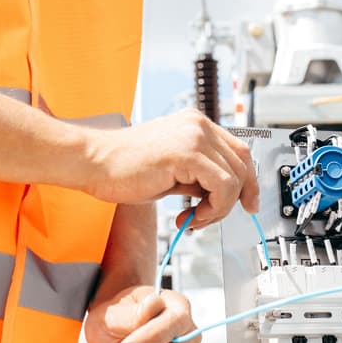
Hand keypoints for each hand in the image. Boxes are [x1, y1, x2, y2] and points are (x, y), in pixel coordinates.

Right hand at [84, 109, 258, 227]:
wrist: (94, 163)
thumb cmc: (123, 169)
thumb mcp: (173, 171)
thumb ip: (199, 177)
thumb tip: (221, 196)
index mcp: (195, 124)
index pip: (239, 151)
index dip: (247, 181)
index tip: (247, 204)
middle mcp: (199, 125)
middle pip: (243, 164)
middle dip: (236, 199)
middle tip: (209, 217)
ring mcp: (195, 136)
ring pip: (235, 178)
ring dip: (219, 208)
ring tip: (193, 218)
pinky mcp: (188, 153)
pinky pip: (222, 186)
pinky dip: (213, 208)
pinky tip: (189, 215)